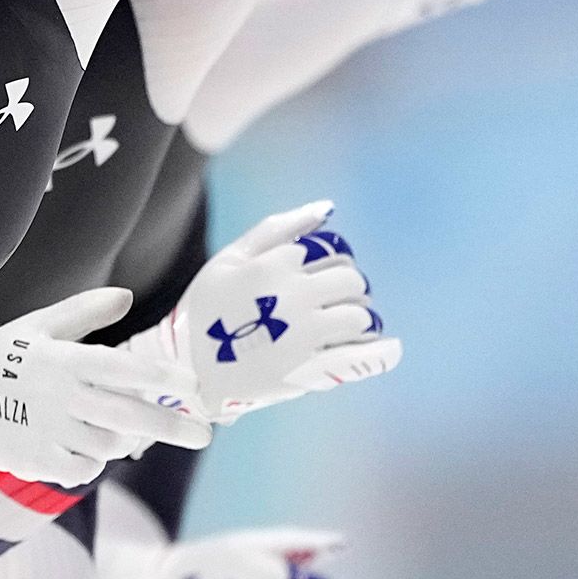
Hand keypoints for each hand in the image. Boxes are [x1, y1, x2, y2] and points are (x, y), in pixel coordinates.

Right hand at [0, 287, 212, 486]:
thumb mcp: (38, 325)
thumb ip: (85, 312)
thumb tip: (126, 297)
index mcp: (63, 359)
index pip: (123, 369)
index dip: (161, 378)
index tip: (193, 386)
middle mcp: (59, 397)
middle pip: (129, 417)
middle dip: (172, 427)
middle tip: (205, 435)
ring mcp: (48, 432)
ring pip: (109, 447)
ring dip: (127, 442)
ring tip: (130, 433)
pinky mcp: (36, 461)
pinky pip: (83, 470)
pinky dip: (93, 462)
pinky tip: (87, 446)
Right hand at [135, 200, 400, 422]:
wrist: (187, 368)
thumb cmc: (207, 308)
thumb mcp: (231, 257)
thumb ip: (278, 228)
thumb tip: (327, 208)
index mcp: (275, 264)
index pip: (333, 252)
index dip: (333, 264)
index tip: (325, 278)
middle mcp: (294, 296)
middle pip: (352, 282)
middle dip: (350, 289)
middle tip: (337, 302)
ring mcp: (304, 335)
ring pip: (359, 316)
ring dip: (360, 318)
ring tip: (346, 327)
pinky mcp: (309, 370)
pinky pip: (361, 358)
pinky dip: (382, 354)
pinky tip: (390, 349)